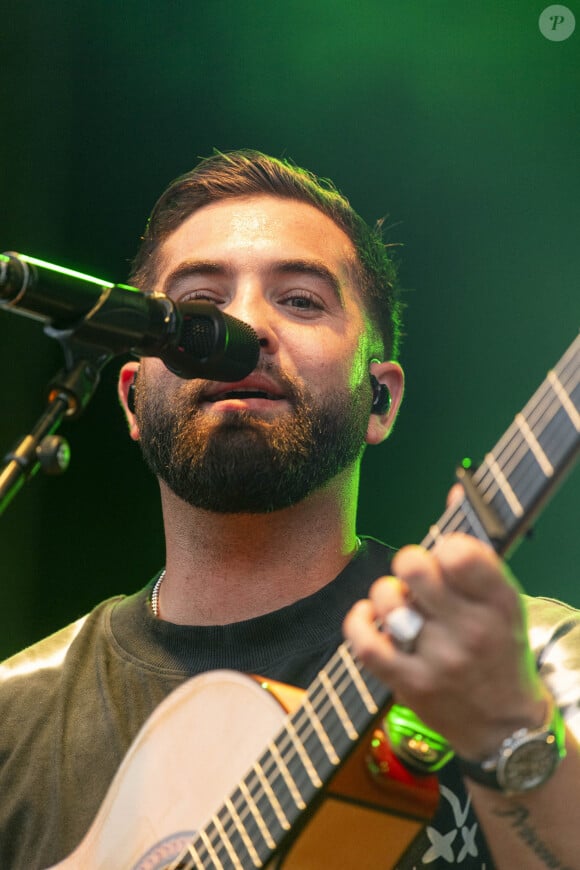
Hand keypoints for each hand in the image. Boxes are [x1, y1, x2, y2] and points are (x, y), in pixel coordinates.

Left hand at [343, 533, 549, 759]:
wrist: (506, 730)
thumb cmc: (500, 650)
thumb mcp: (503, 601)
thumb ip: (475, 549)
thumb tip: (456, 487)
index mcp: (501, 602)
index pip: (460, 551)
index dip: (444, 545)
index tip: (445, 557)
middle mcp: (472, 630)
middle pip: (414, 567)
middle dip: (408, 563)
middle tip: (416, 578)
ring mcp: (440, 660)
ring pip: (387, 601)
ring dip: (385, 595)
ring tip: (399, 604)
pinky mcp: (410, 685)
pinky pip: (365, 643)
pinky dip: (358, 622)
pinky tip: (368, 617)